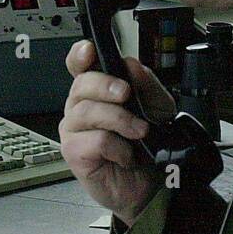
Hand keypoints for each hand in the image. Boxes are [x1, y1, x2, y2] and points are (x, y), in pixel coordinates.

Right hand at [58, 40, 173, 225]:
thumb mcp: (158, 107)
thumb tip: (131, 65)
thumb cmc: (148, 143)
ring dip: (119, 119)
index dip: (79, 55)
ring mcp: (74, 130)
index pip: (78, 65)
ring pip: (86, 111)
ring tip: (139, 131)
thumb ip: (146, 84)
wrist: (152, 182)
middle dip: (106, 85)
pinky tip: (126, 154)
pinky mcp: (75, 154)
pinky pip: (93, 141)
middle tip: (126, 94)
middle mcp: (80, 107)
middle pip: (81, 84)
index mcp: (96, 91)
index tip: (89, 51)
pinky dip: (117, 146)